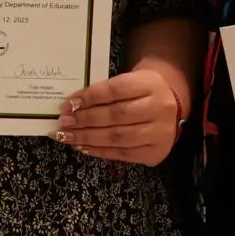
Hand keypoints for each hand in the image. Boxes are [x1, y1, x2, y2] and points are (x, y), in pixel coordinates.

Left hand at [56, 69, 183, 164]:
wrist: (171, 107)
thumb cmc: (142, 92)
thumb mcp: (130, 81)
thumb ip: (106, 92)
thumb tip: (73, 106)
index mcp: (150, 84)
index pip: (115, 90)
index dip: (90, 97)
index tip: (68, 104)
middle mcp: (159, 108)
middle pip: (116, 115)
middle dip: (86, 119)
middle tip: (64, 122)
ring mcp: (160, 133)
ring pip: (117, 137)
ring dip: (88, 137)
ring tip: (67, 136)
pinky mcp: (155, 152)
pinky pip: (122, 154)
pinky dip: (99, 151)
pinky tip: (82, 146)